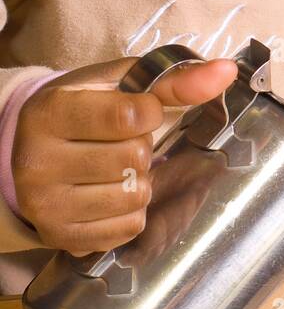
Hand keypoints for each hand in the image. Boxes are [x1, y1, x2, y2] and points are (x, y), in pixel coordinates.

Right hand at [12, 56, 237, 254]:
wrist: (32, 153)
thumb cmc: (83, 111)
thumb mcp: (118, 85)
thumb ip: (174, 79)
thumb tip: (226, 71)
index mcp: (50, 112)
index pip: (129, 116)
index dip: (149, 112)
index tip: (139, 111)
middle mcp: (38, 161)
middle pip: (134, 158)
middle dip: (141, 147)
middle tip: (118, 142)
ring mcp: (46, 205)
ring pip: (135, 196)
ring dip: (139, 180)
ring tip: (113, 169)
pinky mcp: (62, 238)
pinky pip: (129, 226)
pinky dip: (131, 210)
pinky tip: (108, 194)